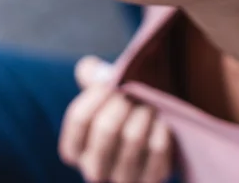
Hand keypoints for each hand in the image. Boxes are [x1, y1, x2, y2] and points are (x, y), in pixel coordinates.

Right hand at [59, 55, 172, 182]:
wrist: (153, 130)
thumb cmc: (122, 108)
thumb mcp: (104, 91)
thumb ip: (93, 76)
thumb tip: (89, 67)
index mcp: (75, 149)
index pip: (78, 119)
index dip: (96, 95)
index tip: (109, 84)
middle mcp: (94, 169)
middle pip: (106, 129)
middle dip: (123, 103)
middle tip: (132, 92)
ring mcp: (123, 178)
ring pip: (133, 138)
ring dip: (144, 113)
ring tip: (149, 104)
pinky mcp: (151, 180)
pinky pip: (157, 149)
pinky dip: (161, 128)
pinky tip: (163, 121)